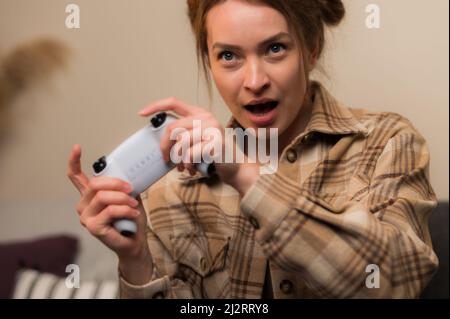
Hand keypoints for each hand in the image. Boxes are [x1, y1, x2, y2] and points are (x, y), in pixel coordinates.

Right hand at [67, 144, 149, 261]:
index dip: (74, 161)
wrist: (135, 241)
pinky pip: (110, 211)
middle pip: (95, 185)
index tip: (77, 147)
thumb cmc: (130, 219)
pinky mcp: (92, 227)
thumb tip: (128, 171)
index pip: (76, 177)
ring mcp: (85, 217)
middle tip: (131, 189)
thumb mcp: (128, 196)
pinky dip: (125, 210)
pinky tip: (133, 213)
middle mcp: (84, 205)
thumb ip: (122, 186)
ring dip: (123, 199)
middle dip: (117, 184)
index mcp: (90, 196)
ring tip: (134, 204)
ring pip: (103, 197)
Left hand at [139, 97, 259, 195]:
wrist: (235, 168)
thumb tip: (161, 141)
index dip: (155, 106)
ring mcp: (212, 129)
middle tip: (165, 159)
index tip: (141, 113)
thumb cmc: (213, 155)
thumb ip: (183, 134)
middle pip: (172, 127)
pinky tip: (193, 169)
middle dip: (164, 146)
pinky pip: (190, 154)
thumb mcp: (197, 140)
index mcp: (199, 114)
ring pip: (181, 143)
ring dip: (178, 160)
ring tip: (183, 168)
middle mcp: (206, 118)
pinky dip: (188, 165)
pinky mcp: (215, 142)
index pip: (173, 102)